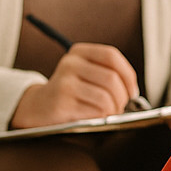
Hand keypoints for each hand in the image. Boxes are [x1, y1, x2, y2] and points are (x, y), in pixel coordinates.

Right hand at [11, 43, 138, 128]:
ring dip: (113, 110)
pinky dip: (101, 118)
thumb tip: (133, 92)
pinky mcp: (61, 104)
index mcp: (78, 52)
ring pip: (106, 98)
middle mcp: (70, 64)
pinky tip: (94, 118)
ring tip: (108, 113)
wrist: (36, 106)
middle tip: (121, 107)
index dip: (128, 74)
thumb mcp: (84, 73)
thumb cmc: (68, 91)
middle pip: (112, 79)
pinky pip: (94, 112)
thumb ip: (107, 74)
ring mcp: (64, 83)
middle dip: (123, 97)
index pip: (111, 56)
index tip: (132, 90)